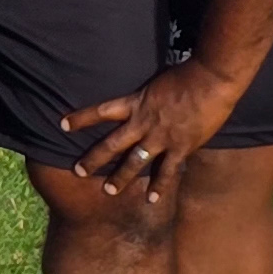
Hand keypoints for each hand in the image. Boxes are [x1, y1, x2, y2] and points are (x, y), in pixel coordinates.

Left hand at [64, 58, 247, 204]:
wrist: (210, 80)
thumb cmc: (186, 74)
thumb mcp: (156, 82)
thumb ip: (147, 97)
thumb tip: (144, 101)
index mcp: (136, 103)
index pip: (101, 111)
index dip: (81, 118)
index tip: (62, 124)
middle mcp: (143, 122)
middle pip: (112, 143)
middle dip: (94, 158)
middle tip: (78, 171)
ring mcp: (161, 137)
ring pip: (135, 161)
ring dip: (121, 177)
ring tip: (109, 191)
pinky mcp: (181, 147)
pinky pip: (167, 170)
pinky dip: (159, 185)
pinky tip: (151, 199)